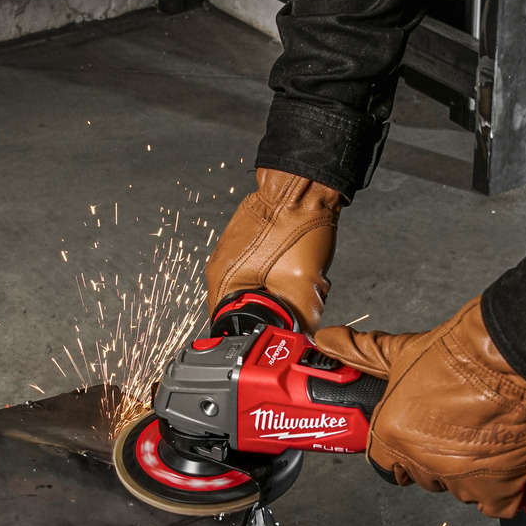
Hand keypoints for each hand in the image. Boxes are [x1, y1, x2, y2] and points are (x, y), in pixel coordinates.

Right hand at [205, 167, 342, 328]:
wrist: (303, 186)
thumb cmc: (295, 223)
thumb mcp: (303, 283)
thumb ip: (302, 320)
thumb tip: (304, 339)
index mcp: (222, 279)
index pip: (229, 325)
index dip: (255, 331)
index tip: (275, 330)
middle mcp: (221, 265)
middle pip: (246, 306)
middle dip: (274, 309)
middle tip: (295, 299)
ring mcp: (234, 250)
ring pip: (258, 288)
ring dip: (281, 290)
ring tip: (298, 275)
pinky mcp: (248, 241)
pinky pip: (263, 269)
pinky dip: (282, 272)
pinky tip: (297, 263)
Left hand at [311, 294, 525, 517]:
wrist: (510, 354)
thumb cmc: (462, 351)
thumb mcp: (403, 350)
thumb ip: (363, 352)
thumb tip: (329, 341)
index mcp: (394, 434)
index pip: (385, 463)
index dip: (400, 452)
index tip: (413, 443)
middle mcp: (424, 461)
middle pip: (424, 477)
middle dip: (436, 460)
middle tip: (454, 434)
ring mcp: (461, 478)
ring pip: (459, 491)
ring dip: (467, 474)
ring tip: (481, 442)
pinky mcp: (498, 486)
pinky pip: (493, 507)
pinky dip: (498, 493)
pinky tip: (500, 468)